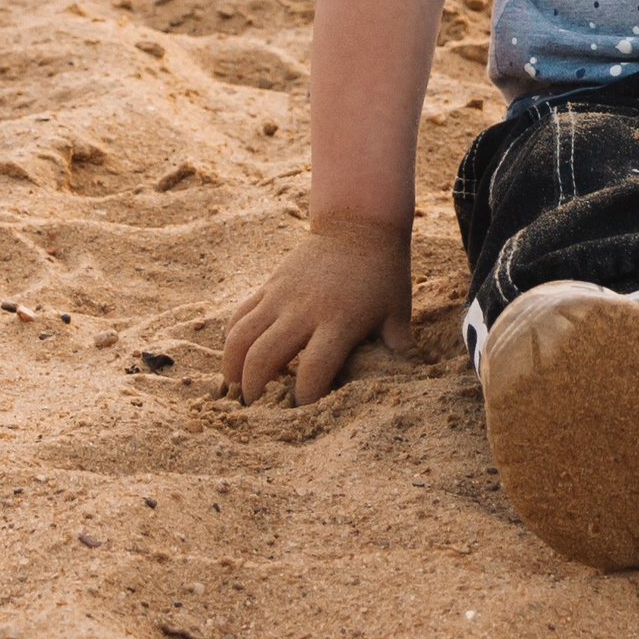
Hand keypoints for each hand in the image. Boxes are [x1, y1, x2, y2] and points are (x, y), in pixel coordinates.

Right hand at [221, 215, 412, 405]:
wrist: (359, 223)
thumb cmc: (383, 273)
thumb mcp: (397, 311)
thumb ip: (397, 348)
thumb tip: (407, 381)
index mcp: (338, 321)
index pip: (313, 370)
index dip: (305, 399)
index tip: (303, 414)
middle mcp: (304, 310)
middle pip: (263, 358)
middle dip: (255, 391)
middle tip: (257, 410)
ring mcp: (281, 295)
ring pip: (240, 336)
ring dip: (232, 368)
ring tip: (237, 388)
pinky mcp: (269, 284)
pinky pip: (240, 314)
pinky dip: (231, 337)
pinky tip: (236, 355)